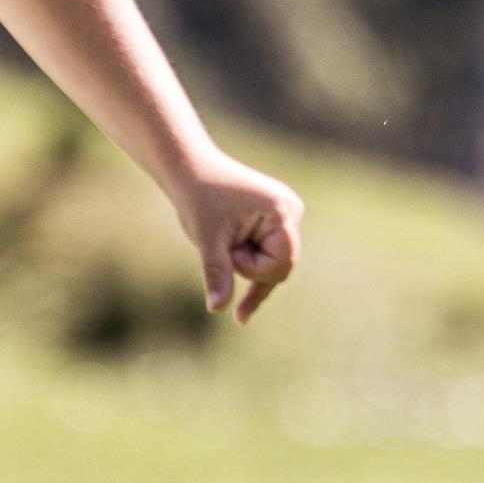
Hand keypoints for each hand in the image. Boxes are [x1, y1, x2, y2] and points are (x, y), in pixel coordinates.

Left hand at [180, 158, 304, 319]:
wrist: (191, 170)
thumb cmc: (199, 200)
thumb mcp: (208, 240)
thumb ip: (217, 273)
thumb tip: (217, 308)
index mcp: (282, 212)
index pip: (281, 263)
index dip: (252, 269)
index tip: (227, 251)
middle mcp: (291, 211)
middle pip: (281, 266)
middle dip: (251, 270)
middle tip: (225, 251)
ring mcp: (286, 215)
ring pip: (275, 264)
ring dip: (248, 267)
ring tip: (225, 254)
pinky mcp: (276, 221)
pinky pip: (271, 255)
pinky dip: (253, 272)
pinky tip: (240, 312)